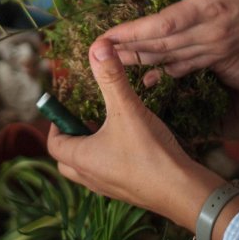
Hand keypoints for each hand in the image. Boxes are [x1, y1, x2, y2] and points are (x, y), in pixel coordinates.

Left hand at [47, 40, 211, 220]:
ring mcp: (110, 189)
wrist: (184, 191)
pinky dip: (111, 159)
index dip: (56, 124)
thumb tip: (97, 47)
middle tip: (87, 119)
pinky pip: (108, 175)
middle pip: (67, 160)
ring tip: (110, 127)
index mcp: (82, 160)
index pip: (54, 144)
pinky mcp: (129, 192)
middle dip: (73, 138)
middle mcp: (91, 178)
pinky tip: (131, 144)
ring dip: (92, 148)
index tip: (67, 108)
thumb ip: (111, 78)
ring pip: (88, 169)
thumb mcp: (128, 109)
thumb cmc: (151, 153)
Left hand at [107, 0, 238, 79]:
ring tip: (111, 64)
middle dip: (126, 51)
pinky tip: (146, 76)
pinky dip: (165, 71)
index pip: (162, 26)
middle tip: (96, 54)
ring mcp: (219, 47)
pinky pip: (189, 66)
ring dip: (140, 62)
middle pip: (160, 48)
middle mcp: (213, 34)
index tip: (105, 37)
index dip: (131, 33)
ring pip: (171, 60)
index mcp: (212, 9)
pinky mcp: (224, 52)